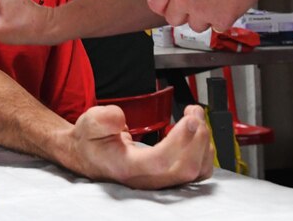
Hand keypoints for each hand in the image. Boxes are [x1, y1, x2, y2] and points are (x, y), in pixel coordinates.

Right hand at [68, 104, 212, 188]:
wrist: (90, 155)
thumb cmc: (92, 141)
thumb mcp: (89, 123)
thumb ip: (103, 118)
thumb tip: (120, 119)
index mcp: (127, 167)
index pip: (160, 161)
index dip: (180, 141)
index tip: (189, 119)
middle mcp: (146, 179)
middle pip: (184, 169)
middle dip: (197, 137)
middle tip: (195, 112)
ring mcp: (160, 180)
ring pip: (195, 173)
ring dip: (203, 143)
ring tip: (196, 117)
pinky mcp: (169, 176)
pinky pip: (197, 171)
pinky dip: (204, 151)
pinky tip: (197, 133)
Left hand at [147, 0, 271, 31]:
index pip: (155, 3)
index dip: (165, 5)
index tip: (172, 5)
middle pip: (173, 19)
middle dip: (185, 14)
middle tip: (198, 4)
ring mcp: (201, 11)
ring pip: (196, 26)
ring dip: (205, 18)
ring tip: (218, 1)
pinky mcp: (220, 19)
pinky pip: (217, 27)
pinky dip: (224, 19)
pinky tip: (230, 4)